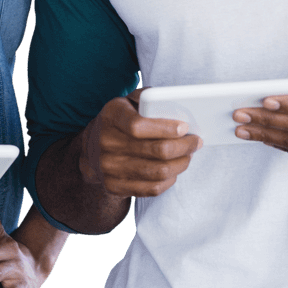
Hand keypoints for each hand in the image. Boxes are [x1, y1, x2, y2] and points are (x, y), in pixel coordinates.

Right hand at [82, 88, 201, 197]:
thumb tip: (174, 103)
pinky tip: (175, 170)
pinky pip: (152, 189)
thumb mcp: (127, 102)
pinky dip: (169, 180)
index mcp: (111, 116)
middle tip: (195, 142)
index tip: (185, 127)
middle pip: (155, 151)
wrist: (92, 149)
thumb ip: (146, 98)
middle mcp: (107, 143)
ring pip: (157, 172)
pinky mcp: (115, 186)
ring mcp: (109, 167)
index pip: (138, 125)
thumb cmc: (119, 121)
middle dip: (183, 147)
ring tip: (188, 155)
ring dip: (180, 164)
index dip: (165, 128)